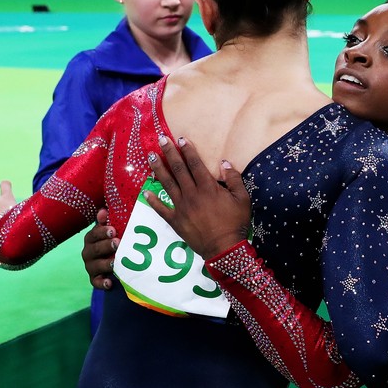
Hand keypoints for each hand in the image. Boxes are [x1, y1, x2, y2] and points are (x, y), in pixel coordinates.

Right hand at [82, 208, 117, 289]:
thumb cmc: (113, 241)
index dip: (102, 232)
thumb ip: (108, 221)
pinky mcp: (95, 279)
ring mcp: (91, 266)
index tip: (113, 230)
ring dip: (105, 264)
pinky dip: (102, 283)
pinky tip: (110, 283)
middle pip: (94, 249)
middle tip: (117, 243)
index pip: (93, 234)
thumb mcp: (111, 231)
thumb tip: (103, 210)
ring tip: (115, 262)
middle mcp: (89, 252)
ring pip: (95, 265)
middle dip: (105, 246)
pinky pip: (96, 282)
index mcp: (92, 239)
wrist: (113, 261)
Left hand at [145, 136, 251, 259]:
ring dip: (158, 169)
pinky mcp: (175, 220)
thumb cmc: (235, 223)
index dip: (188, 150)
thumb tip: (225, 163)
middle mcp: (192, 194)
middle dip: (169, 153)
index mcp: (208, 188)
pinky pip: (161, 209)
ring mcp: (181, 207)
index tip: (180, 139)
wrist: (224, 248)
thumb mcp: (243, 199)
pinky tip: (145, 192)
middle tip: (161, 140)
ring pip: (167, 184)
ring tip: (150, 157)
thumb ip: (234, 180)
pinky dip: (152, 201)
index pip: (195, 164)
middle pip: (178, 170)